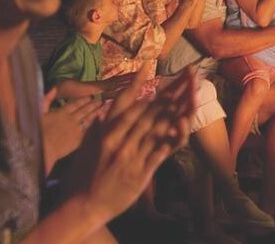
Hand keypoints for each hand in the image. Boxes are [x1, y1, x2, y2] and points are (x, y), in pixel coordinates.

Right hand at [42, 91, 101, 168]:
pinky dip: (96, 124)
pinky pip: (90, 129)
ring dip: (96, 112)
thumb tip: (54, 88)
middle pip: (84, 110)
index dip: (84, 100)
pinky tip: (101, 121)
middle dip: (93, 104)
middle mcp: (71, 119)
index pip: (75, 104)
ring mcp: (77, 129)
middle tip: (101, 100)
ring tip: (102, 108)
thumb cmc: (38, 131)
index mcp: (62, 112)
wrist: (43, 149)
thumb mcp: (39, 113)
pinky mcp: (79, 139)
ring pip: (89, 118)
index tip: (90, 96)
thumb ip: (46, 100)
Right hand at [74, 69, 192, 221]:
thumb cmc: (81, 176)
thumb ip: (96, 129)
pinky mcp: (141, 173)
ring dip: (178, 107)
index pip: (125, 104)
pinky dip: (172, 137)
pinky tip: (184, 123)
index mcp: (105, 133)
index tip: (149, 67)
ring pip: (158, 127)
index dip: (138, 84)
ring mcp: (131, 156)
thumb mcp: (85, 148)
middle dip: (171, 90)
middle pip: (149, 111)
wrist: (81, 207)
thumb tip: (100, 112)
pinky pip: (160, 151)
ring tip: (193, 91)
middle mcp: (119, 141)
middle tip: (186, 74)